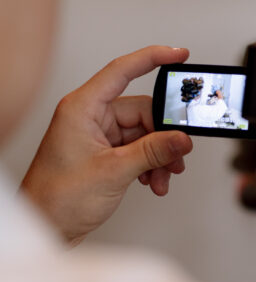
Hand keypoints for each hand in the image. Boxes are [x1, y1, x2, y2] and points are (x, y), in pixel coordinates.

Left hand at [21, 46, 193, 245]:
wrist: (46, 227)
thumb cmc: (59, 198)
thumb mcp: (115, 172)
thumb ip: (153, 151)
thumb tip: (182, 139)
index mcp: (82, 108)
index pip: (122, 70)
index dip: (152, 58)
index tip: (180, 54)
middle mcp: (89, 117)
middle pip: (141, 111)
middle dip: (163, 136)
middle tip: (178, 156)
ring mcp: (96, 135)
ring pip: (143, 134)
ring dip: (158, 156)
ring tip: (163, 178)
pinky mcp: (102, 153)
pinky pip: (136, 148)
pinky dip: (149, 164)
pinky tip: (153, 182)